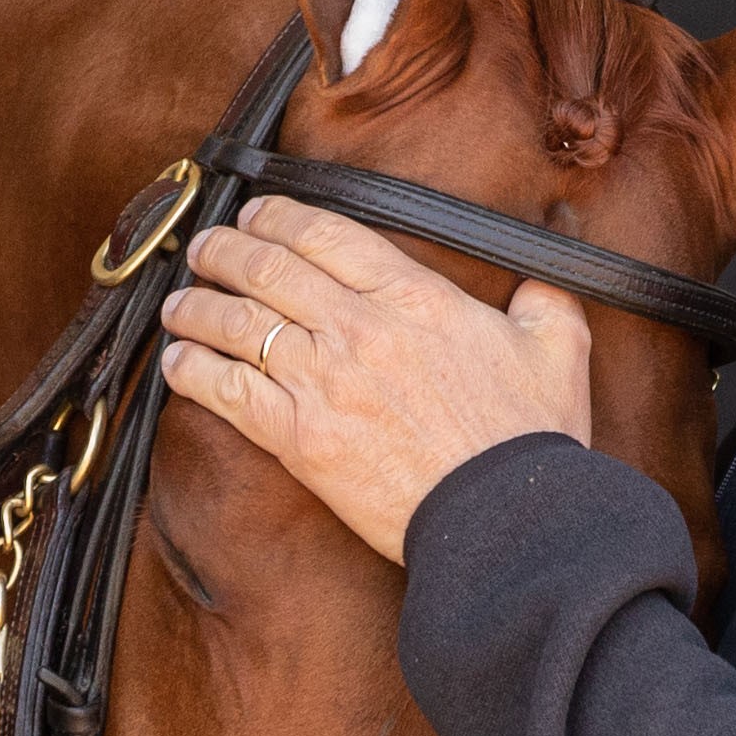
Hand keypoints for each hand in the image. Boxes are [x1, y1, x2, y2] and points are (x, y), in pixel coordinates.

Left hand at [159, 195, 593, 561]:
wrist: (504, 521)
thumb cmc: (531, 441)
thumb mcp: (559, 350)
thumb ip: (545, 302)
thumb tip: (540, 280)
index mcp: (416, 297)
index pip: (327, 234)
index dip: (279, 216)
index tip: (256, 213)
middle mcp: (360, 328)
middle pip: (270, 268)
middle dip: (225, 250)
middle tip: (205, 248)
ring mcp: (324, 382)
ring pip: (238, 323)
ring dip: (198, 306)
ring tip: (179, 302)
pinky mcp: (300, 438)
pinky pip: (228, 391)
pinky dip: (193, 372)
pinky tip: (177, 363)